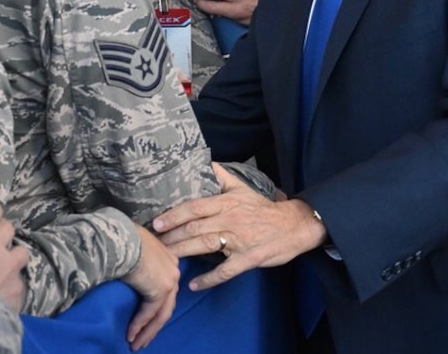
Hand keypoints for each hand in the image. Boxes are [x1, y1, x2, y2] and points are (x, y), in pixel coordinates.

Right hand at [123, 225, 178, 350]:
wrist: (119, 237)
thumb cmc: (119, 236)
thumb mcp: (131, 245)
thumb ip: (136, 257)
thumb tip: (124, 264)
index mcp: (168, 257)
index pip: (165, 288)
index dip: (156, 305)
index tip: (146, 318)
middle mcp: (173, 268)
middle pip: (165, 303)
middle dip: (153, 325)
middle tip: (142, 340)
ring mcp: (170, 280)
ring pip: (161, 313)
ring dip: (147, 331)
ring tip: (135, 344)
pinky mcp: (161, 290)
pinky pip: (150, 313)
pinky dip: (139, 326)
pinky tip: (130, 334)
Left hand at [153, 164, 324, 290]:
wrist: (294, 225)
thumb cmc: (264, 209)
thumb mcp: (242, 188)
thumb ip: (222, 176)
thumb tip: (205, 162)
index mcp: (226, 203)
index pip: (194, 207)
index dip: (174, 215)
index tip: (157, 223)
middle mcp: (230, 220)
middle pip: (195, 228)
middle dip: (172, 236)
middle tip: (154, 243)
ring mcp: (239, 240)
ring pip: (205, 246)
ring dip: (184, 253)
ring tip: (167, 259)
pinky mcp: (248, 258)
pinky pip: (226, 271)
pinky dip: (209, 279)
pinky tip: (194, 284)